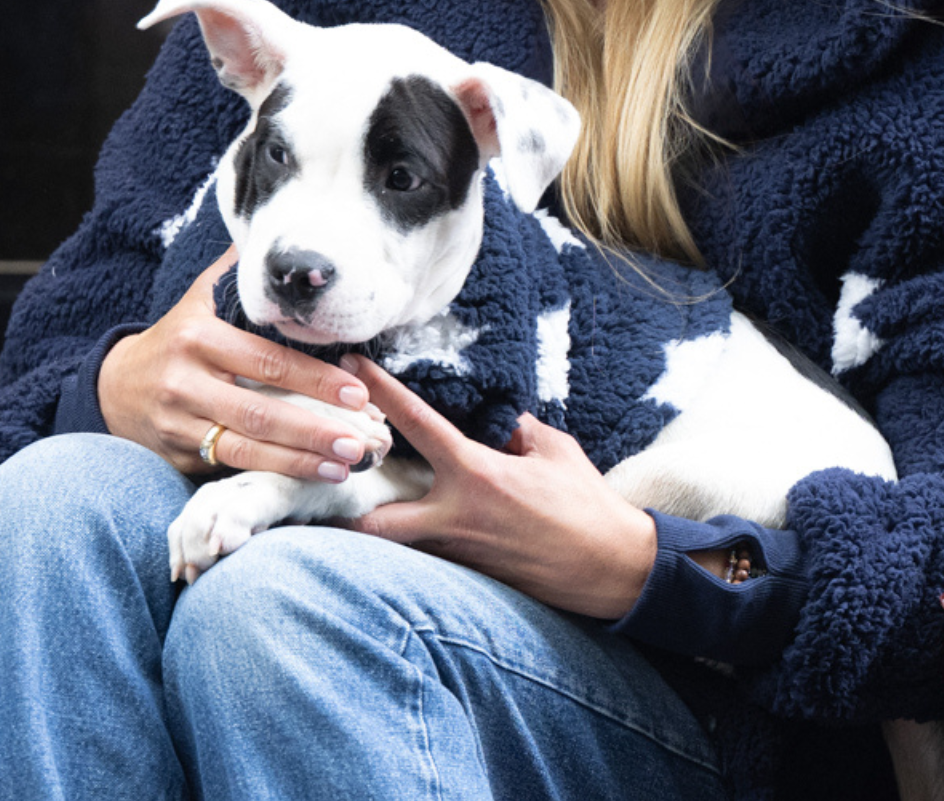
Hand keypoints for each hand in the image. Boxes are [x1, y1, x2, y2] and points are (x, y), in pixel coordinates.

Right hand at [98, 247, 376, 480]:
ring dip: (301, 460)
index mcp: (199, 337)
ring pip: (246, 447)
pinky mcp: (176, 455)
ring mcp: (179, 424)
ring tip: (348, 466)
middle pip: (259, 410)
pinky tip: (313, 476)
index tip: (357, 390)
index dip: (314, 378)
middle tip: (361, 440)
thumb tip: (281, 235)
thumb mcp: (199, 300)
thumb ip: (238, 274)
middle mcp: (185, 382)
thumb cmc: (177, 338)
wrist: (113, 386)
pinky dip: (274, 473)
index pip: (266, 360)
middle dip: (314, 429)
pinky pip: (229, 466)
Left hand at [339, 355, 658, 618]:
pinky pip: (431, 558)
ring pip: (399, 545)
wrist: (610, 566)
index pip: (416, 423)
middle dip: (347, 513)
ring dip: (383, 530)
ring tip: (364, 514)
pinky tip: (422, 532)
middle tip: (334, 488)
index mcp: (476, 473)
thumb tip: (495, 421)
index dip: (381, 392)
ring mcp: (459, 552)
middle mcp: (456, 515)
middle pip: (376, 522)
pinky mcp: (471, 576)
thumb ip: (516, 432)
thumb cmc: (586, 504)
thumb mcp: (554, 449)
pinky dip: (421, 544)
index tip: (353, 367)